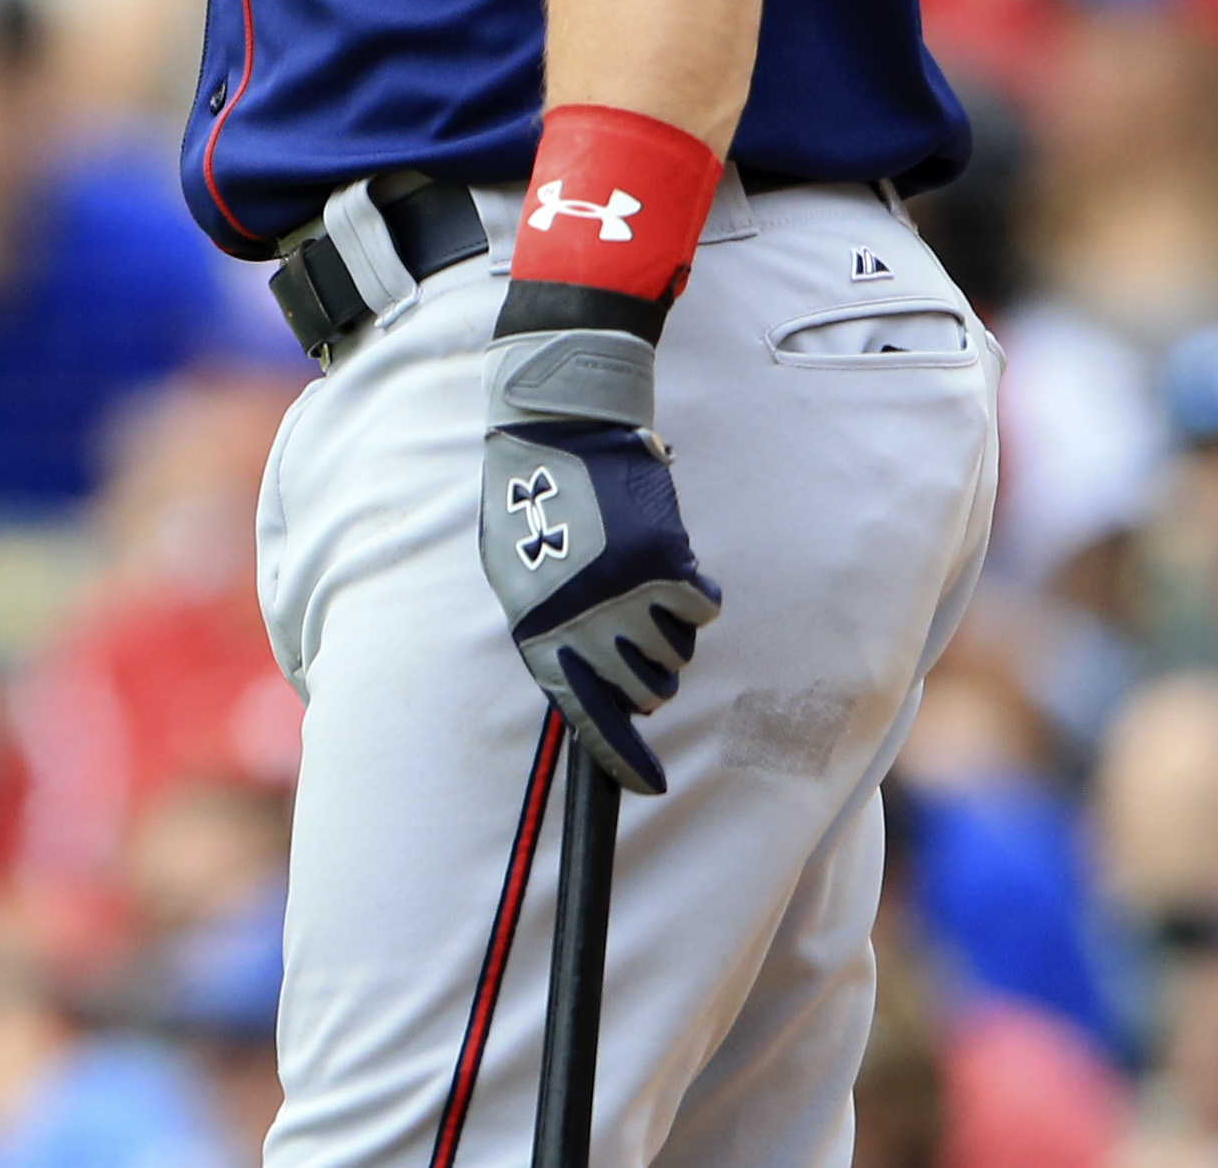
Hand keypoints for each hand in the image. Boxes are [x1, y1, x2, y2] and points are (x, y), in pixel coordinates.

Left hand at [478, 411, 723, 793]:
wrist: (559, 430)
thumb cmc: (530, 501)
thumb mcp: (516, 575)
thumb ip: (548, 629)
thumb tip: (583, 682)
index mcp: (539, 628)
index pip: (586, 715)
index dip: (620, 757)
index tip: (648, 785)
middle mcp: (585, 622)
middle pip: (645, 693)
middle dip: (648, 679)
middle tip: (637, 640)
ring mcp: (628, 595)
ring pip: (676, 656)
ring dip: (667, 635)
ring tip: (642, 589)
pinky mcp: (666, 564)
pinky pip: (701, 611)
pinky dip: (693, 596)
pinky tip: (672, 568)